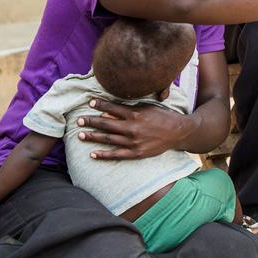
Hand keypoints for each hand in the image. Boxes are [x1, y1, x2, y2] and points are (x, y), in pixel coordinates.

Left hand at [77, 100, 192, 159]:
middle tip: (79, 120)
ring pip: (108, 139)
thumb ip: (129, 108)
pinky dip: (103, 154)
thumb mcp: (147, 107)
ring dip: (93, 136)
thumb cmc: (162, 116)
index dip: (100, 105)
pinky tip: (93, 154)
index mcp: (135, 114)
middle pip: (106, 124)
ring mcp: (133, 142)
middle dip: (91, 121)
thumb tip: (110, 110)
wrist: (178, 132)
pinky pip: (116, 154)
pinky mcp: (136, 153)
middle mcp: (132, 128)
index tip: (90, 102)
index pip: (112, 108)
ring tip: (81, 135)